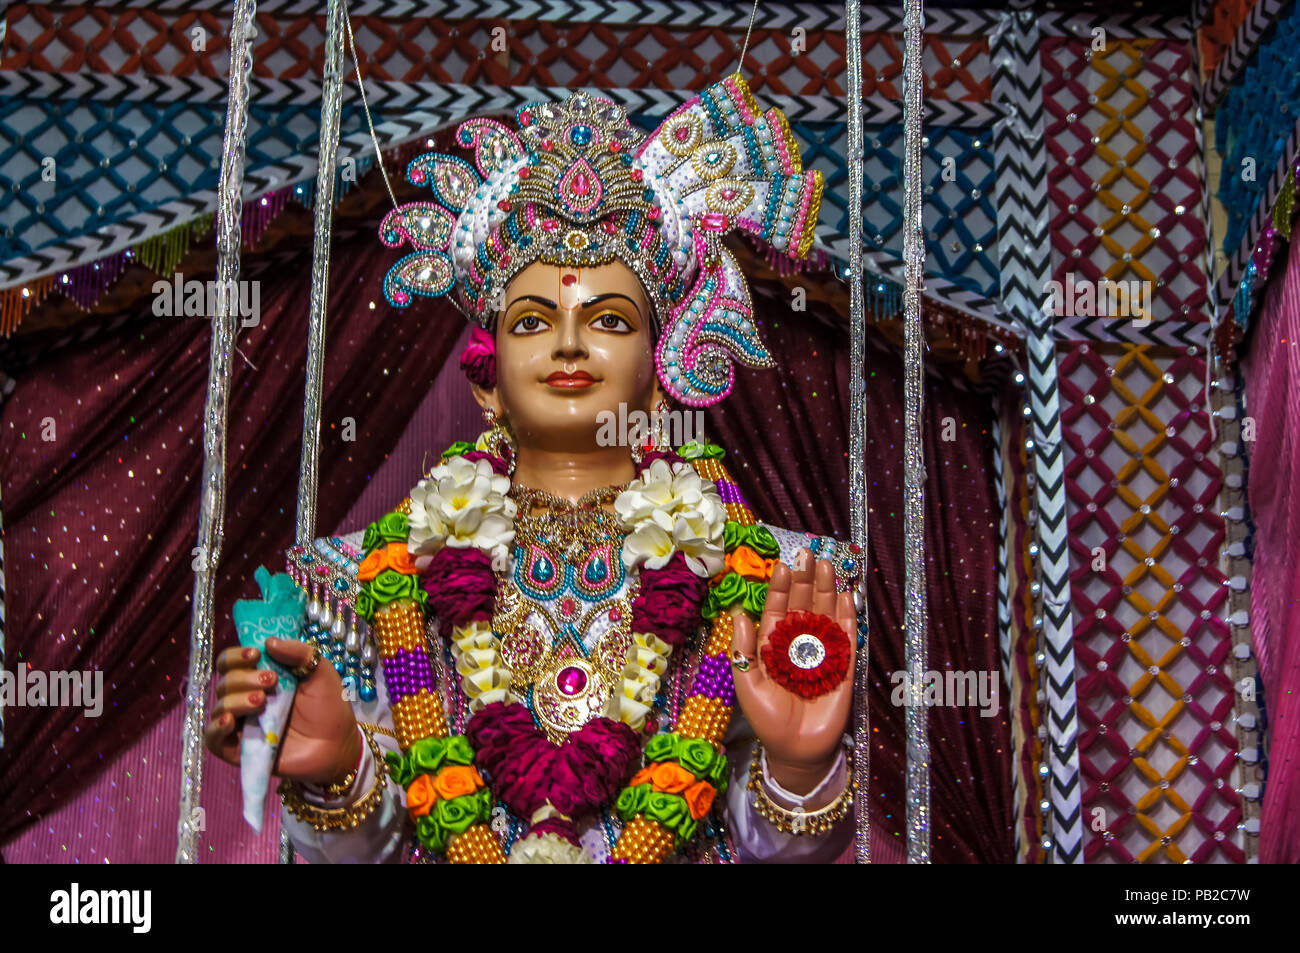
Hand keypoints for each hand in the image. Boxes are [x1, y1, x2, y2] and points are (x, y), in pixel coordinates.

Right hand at [204, 637, 360, 786]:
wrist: (337, 744)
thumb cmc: (328, 707)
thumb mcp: (320, 672)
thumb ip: (299, 652)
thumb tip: (268, 642)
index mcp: (259, 677)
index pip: (231, 662)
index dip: (236, 656)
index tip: (255, 654)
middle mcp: (246, 698)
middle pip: (225, 682)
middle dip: (244, 678)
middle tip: (271, 681)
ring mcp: (242, 724)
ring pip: (220, 707)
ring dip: (237, 700)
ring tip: (262, 701)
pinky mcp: (239, 750)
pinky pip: (213, 739)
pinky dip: (216, 728)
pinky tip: (231, 721)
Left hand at [732, 548, 855, 795]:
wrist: (796, 751)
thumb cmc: (767, 719)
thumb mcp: (748, 684)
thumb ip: (743, 650)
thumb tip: (738, 612)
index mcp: (774, 645)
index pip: (778, 609)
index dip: (782, 588)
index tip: (784, 565)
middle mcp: (799, 644)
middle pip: (804, 605)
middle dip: (807, 580)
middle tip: (810, 554)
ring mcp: (822, 653)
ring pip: (825, 615)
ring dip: (828, 590)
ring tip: (828, 565)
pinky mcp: (844, 668)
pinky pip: (847, 638)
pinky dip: (847, 617)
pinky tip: (847, 596)